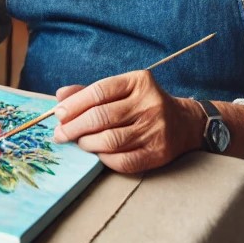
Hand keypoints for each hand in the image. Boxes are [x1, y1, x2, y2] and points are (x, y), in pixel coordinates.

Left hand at [51, 70, 203, 174]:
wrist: (184, 123)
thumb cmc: (142, 104)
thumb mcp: (121, 89)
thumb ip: (89, 92)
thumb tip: (60, 96)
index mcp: (138, 82)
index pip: (99, 91)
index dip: (75, 104)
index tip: (58, 114)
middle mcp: (149, 104)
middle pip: (102, 116)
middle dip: (75, 126)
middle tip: (60, 134)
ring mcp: (155, 129)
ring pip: (111, 140)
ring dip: (87, 143)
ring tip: (77, 142)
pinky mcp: (159, 153)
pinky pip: (125, 160)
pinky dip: (105, 159)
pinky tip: (97, 154)